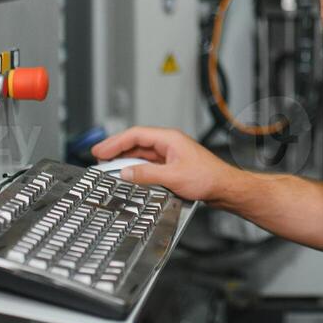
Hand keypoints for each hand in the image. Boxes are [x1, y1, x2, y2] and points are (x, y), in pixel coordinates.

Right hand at [90, 126, 239, 202]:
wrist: (224, 187)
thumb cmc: (207, 178)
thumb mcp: (173, 177)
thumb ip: (147, 174)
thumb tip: (126, 172)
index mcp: (169, 139)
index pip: (135, 135)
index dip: (115, 142)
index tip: (100, 150)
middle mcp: (169, 144)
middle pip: (136, 142)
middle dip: (116, 149)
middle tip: (98, 156)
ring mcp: (170, 154)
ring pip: (142, 153)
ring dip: (125, 158)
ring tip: (108, 165)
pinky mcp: (172, 165)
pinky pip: (148, 163)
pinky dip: (136, 167)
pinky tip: (128, 173)